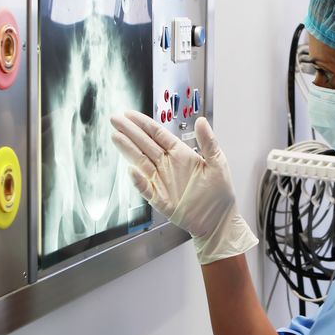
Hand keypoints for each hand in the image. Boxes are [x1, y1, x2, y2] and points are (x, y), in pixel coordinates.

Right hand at [110, 111, 257, 264]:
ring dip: (128, 150)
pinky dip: (138, 180)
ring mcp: (162, 181)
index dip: (143, 124)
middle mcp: (168, 165)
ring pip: (141, 162)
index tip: (129, 114)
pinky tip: (131, 170)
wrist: (218, 220)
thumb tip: (202, 120)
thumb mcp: (218, 163)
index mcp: (180, 154)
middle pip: (145, 144)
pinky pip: (145, 187)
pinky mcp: (159, 199)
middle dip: (130, 132)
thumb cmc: (219, 192)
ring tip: (116, 137)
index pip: (158, 134)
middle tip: (115, 119)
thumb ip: (208, 142)